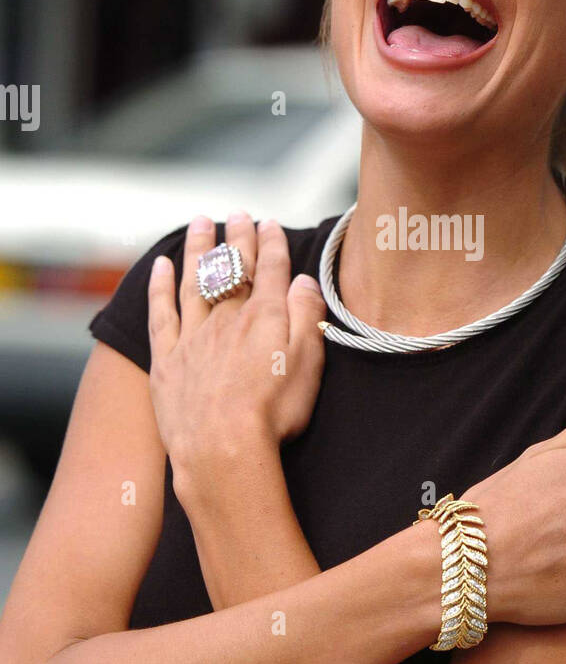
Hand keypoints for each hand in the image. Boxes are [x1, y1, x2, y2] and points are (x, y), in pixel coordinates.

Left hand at [147, 211, 326, 474]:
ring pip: (196, 280)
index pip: (270, 268)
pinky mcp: (167, 359)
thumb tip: (302, 279)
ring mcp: (193, 336)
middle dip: (237, 238)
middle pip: (233, 268)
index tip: (270, 223)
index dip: (271, 242)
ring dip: (200, 249)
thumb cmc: (274, 413)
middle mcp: (227, 318)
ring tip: (201, 223)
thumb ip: (305, 316)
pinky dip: (160, 286)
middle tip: (239, 213)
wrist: (222, 450)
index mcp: (265, 317)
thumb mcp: (308, 363)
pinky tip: (161, 266)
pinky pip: (161, 312)